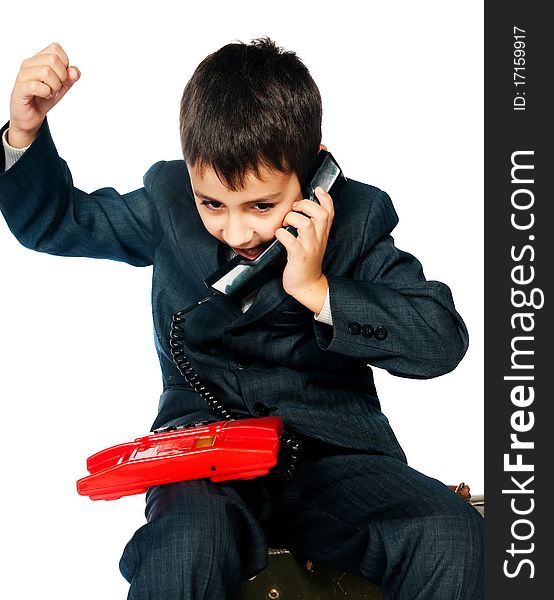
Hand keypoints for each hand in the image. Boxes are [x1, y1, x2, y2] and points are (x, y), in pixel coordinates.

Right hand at [8, 42, 79, 147]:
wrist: (31, 116)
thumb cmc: (43, 99)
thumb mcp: (61, 87)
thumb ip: (70, 78)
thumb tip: (75, 71)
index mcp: (38, 60)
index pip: (55, 49)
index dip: (65, 64)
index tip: (62, 77)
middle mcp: (29, 64)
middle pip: (53, 59)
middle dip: (62, 77)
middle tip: (56, 87)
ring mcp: (23, 75)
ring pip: (46, 71)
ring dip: (54, 86)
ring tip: (50, 93)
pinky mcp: (20, 89)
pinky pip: (36, 86)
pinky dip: (46, 93)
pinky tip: (44, 96)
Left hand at [274, 186, 334, 313]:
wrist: (307, 285)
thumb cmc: (306, 263)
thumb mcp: (313, 242)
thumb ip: (311, 227)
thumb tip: (300, 211)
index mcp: (322, 234)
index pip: (330, 212)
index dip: (325, 198)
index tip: (317, 189)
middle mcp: (318, 239)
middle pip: (320, 214)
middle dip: (306, 205)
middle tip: (294, 209)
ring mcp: (309, 248)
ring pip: (306, 224)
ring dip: (293, 218)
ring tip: (286, 223)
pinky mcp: (298, 257)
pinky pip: (291, 241)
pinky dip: (282, 234)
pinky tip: (278, 234)